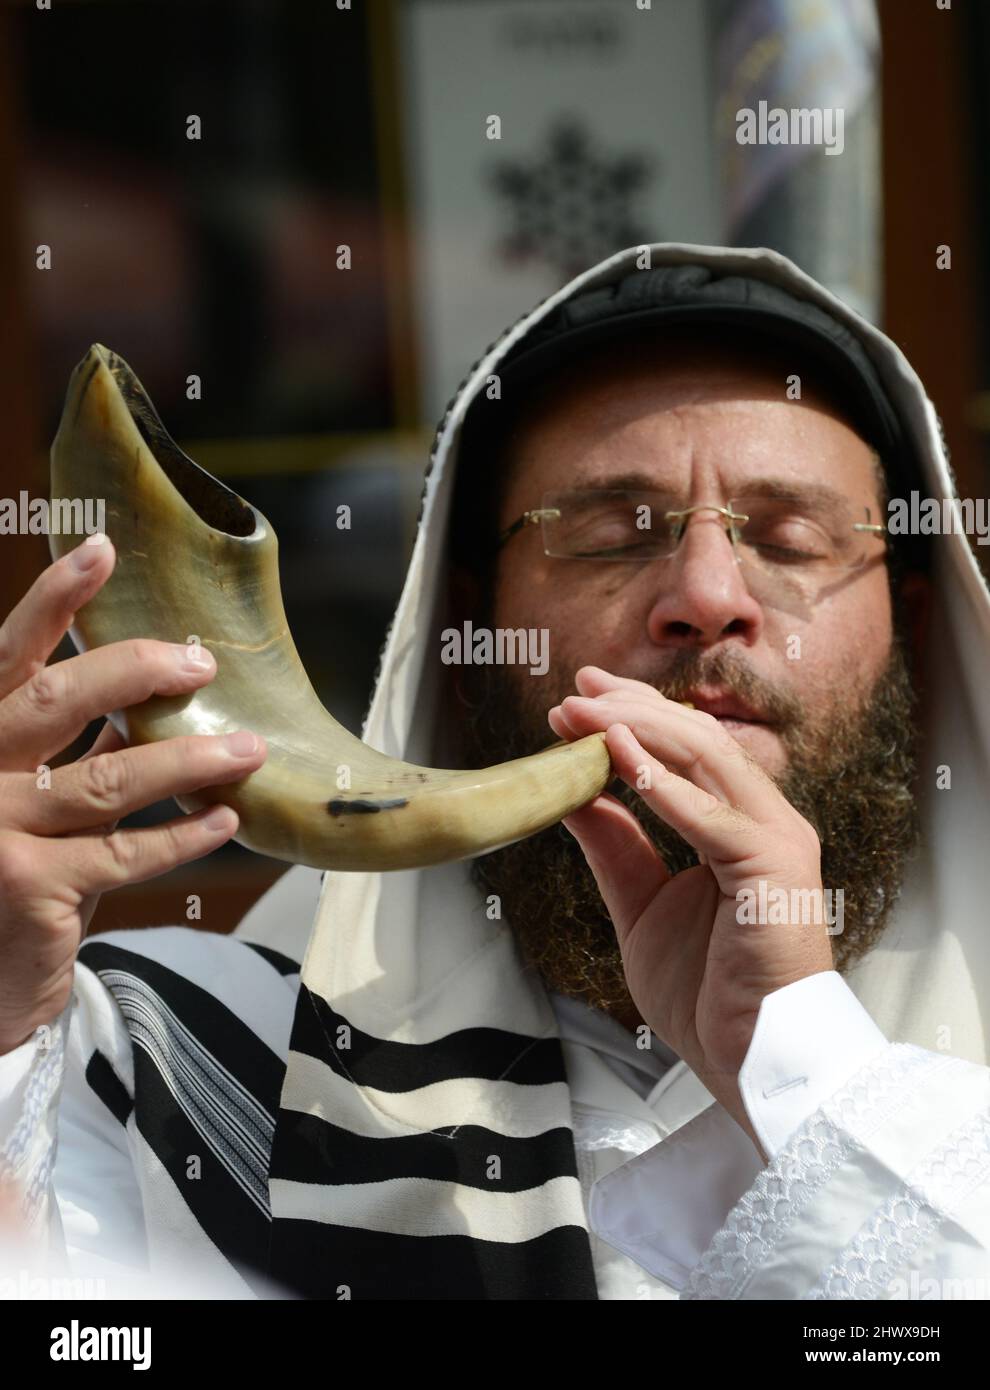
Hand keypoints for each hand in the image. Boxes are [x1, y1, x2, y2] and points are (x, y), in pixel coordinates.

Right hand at [0, 535, 267, 1054]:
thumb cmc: (14, 867)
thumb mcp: (25, 794)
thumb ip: (60, 743)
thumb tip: (143, 683)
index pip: (6, 657)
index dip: (53, 600)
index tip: (103, 550)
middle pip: (57, 702)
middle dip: (138, 671)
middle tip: (201, 662)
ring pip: (108, 778)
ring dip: (189, 757)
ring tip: (247, 747)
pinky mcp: (28, 887)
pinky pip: (128, 851)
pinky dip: (184, 835)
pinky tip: (226, 817)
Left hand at [548, 664, 833, 1153]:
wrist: (754, 1060)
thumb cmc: (710, 993)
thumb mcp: (640, 905)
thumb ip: (615, 848)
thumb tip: (574, 795)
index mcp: (740, 825)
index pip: (686, 750)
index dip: (633, 717)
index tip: (578, 698)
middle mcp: (765, 820)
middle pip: (696, 741)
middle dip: (631, 708)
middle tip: (576, 688)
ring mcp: (776, 840)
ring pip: (705, 760)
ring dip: (637, 730)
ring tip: (584, 712)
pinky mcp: (775, 869)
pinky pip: (712, 818)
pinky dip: (662, 784)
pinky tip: (616, 756)